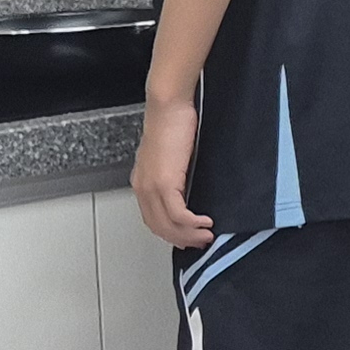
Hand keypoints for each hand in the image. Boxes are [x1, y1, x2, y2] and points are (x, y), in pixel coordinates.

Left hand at [133, 95, 213, 248]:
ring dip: (189, 235)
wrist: (168, 108)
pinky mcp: (165, 184)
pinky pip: (178, 214)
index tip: (188, 237)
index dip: (170, 233)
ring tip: (207, 235)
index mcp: (142, 182)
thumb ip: (175, 175)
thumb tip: (190, 189)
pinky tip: (205, 222)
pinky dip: (193, 223)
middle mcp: (143, 188)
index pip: (153, 218)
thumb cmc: (172, 123)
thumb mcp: (172, 156)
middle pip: (159, 227)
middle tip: (201, 242)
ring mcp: (152, 187)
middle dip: (181, 239)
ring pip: (168, 225)